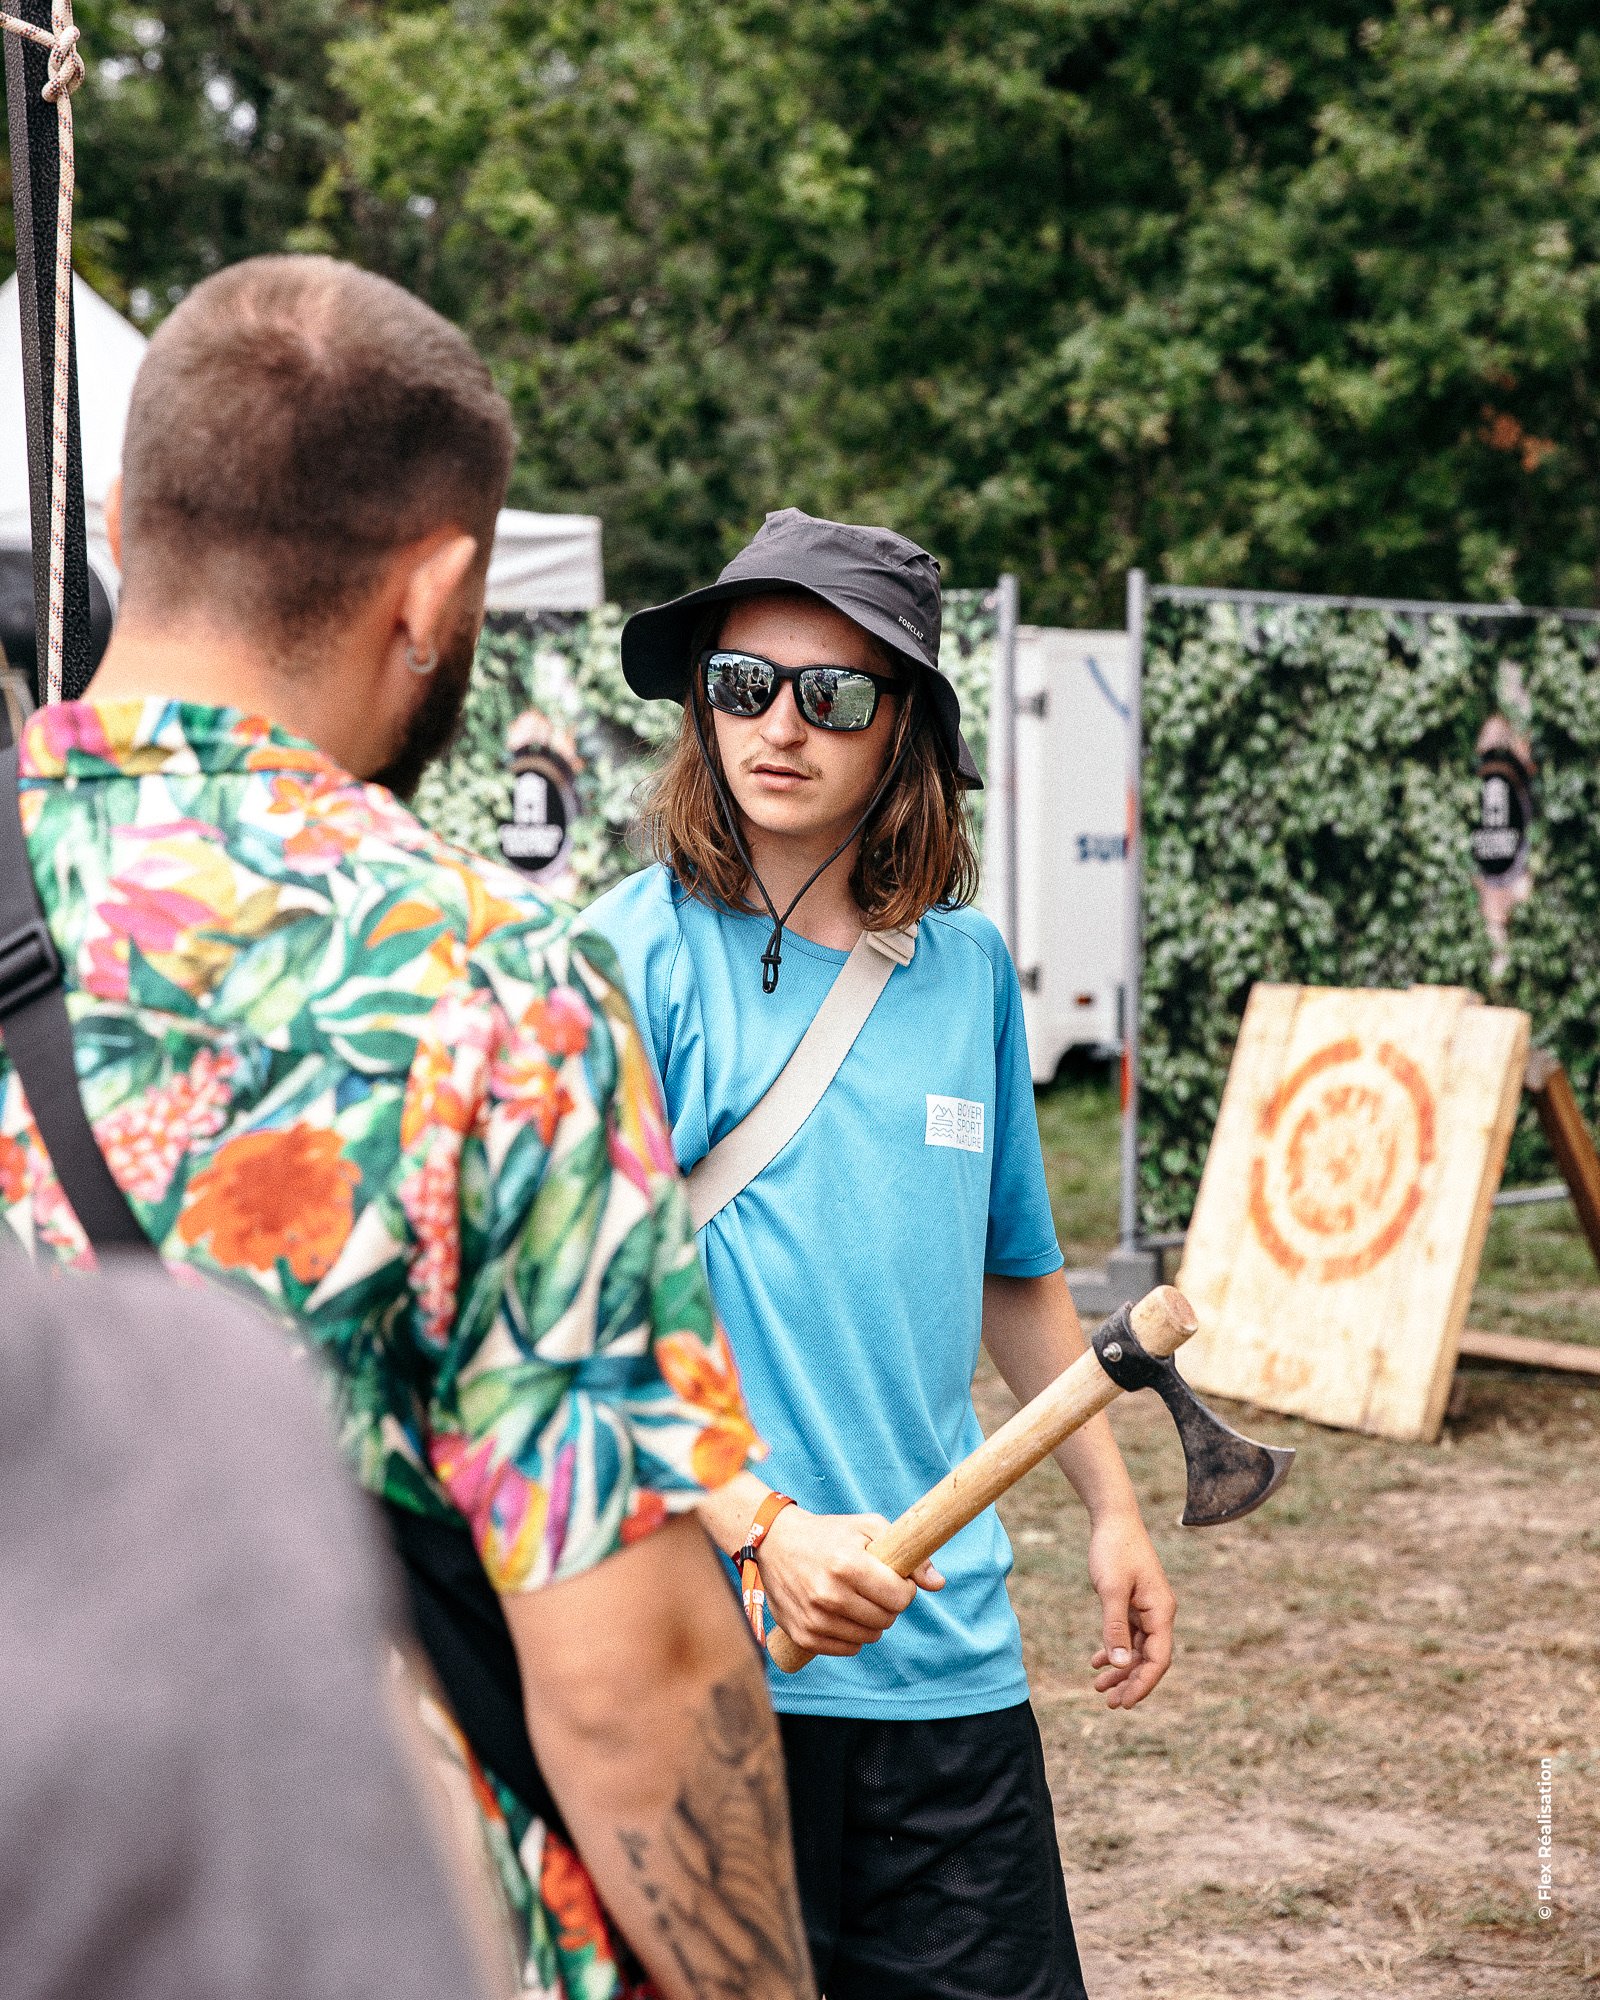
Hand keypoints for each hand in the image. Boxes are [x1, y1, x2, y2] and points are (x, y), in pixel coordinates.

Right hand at [758, 1507, 943, 1657]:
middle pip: (887, 1619)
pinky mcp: (803, 1635)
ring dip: (872, 1620)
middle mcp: (829, 1594)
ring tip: (857, 1597)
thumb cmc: (830, 1534)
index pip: (900, 1597)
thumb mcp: (869, 1528)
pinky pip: (848, 1648)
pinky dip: (852, 1634)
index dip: (905, 1588)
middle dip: (889, 1604)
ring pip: (870, 1637)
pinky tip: (842, 1612)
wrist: (774, 1543)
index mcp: (847, 1564)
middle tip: (875, 1586)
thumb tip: (939, 1584)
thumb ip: (908, 1554)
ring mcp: (814, 1618)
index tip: (895, 1578)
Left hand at [1086, 1509, 1174, 1708]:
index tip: (1125, 1703)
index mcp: (1161, 1611)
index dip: (1143, 1684)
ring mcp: (1147, 1609)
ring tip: (1098, 1687)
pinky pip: (1128, 1635)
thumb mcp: (1111, 1589)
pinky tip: (1097, 1662)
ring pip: (1137, 1650)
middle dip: (1130, 1682)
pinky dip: (1114, 1649)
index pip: (1159, 1660)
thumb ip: (1115, 1627)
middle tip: (1109, 1703)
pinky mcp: (1133, 1603)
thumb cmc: (1114, 1550)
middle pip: (1149, 1659)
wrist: (1113, 1518)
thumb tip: (1121, 1664)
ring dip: (1120, 1669)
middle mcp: (1158, 1613)